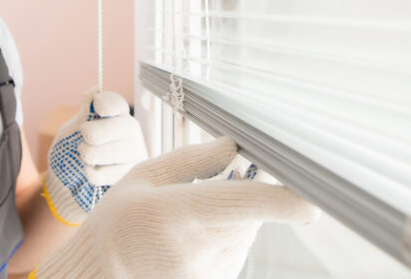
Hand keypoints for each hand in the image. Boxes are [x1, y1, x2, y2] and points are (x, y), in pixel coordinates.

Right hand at [34, 137, 320, 278]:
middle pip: (249, 217)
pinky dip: (223, 243)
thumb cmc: (119, 220)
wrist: (98, 273)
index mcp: (175, 213)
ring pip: (244, 237)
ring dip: (232, 223)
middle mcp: (193, 250)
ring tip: (185, 224)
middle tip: (210, 191)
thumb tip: (236, 145)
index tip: (312, 202)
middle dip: (245, 198)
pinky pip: (234, 256)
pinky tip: (187, 243)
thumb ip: (195, 160)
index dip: (282, 203)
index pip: (241, 205)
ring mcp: (202, 275)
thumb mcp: (146, 176)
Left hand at [43, 87, 147, 224]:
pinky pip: (116, 173)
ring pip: (123, 151)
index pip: (119, 105)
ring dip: (96, 153)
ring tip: (83, 154)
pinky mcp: (129, 177)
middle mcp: (130, 134)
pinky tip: (88, 171)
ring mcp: (133, 156)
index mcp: (116, 116)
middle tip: (84, 135)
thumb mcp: (72, 129)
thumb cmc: (70, 151)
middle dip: (101, 131)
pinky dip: (96, 173)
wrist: (64, 183)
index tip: (96, 105)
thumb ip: (84, 113)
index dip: (109, 103)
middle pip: (126, 126)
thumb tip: (94, 90)